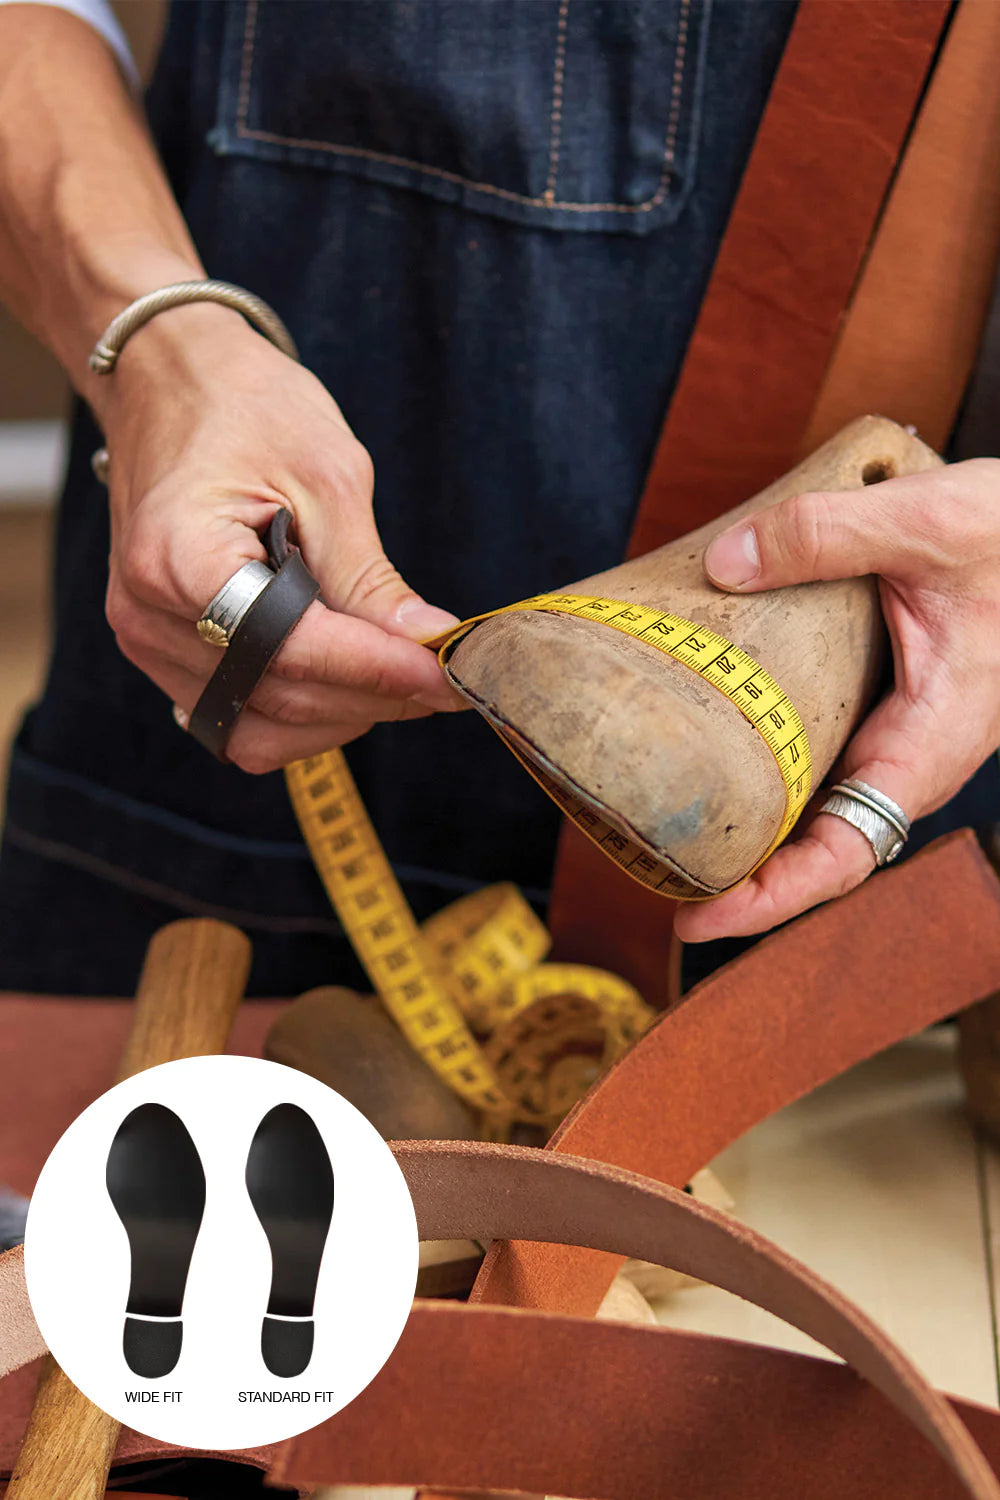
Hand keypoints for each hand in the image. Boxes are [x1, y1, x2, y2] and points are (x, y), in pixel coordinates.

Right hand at [100, 304, 462, 773]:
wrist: (172, 383)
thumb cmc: (247, 409)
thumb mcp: (327, 474)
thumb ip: (369, 575)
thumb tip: (427, 644)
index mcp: (178, 557)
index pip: (292, 647)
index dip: (379, 670)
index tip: (448, 676)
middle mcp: (148, 614)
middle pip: (278, 696)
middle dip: (373, 696)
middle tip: (445, 679)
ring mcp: (147, 642)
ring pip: (260, 729)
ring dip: (340, 715)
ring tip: (399, 675)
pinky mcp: (163, 656)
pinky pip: (237, 721)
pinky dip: (300, 716)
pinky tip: (347, 680)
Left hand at [674, 458, 999, 941]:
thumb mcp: (925, 522)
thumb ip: (826, 535)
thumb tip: (726, 564)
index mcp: (928, 742)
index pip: (846, 854)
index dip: (770, 898)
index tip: (697, 918)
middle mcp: (907, 754)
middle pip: (812, 844)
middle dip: (735, 872)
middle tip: (645, 868)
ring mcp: (890, 733)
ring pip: (809, 803)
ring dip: (742, 821)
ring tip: (655, 822)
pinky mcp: (874, 704)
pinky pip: (812, 754)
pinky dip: (758, 762)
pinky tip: (700, 743)